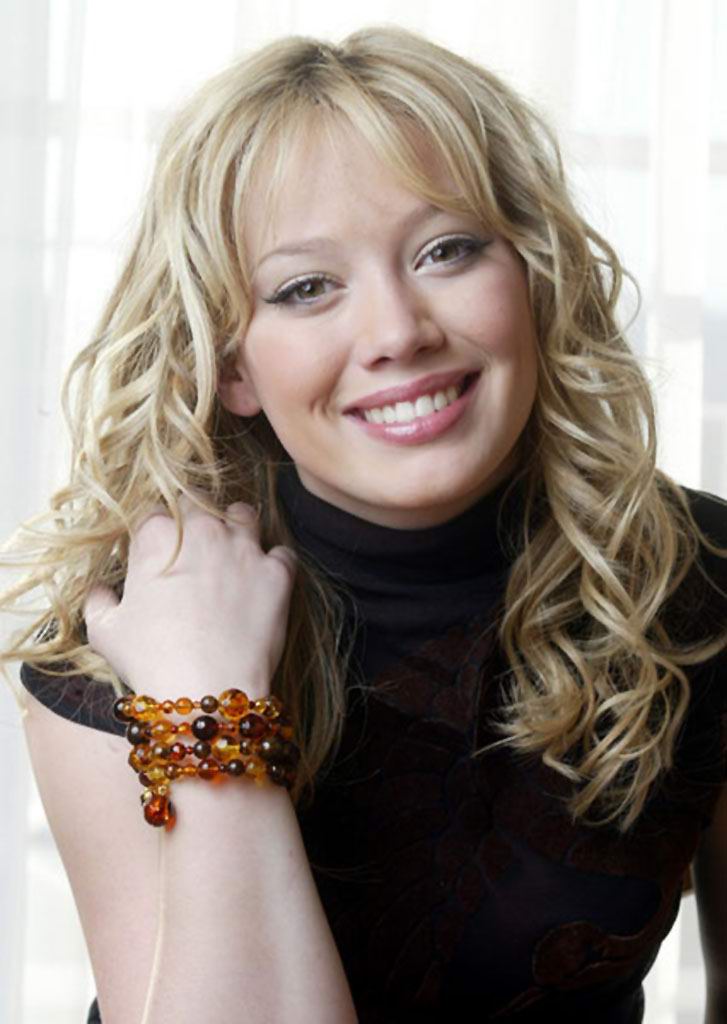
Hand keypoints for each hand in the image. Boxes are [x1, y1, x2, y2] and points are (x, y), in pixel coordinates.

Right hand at [82, 496, 297, 697]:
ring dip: (237, 529)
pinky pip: (282, 553)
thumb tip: (99, 590)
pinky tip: (264, 583)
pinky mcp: (277, 572)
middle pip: (199, 504)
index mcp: (158, 536)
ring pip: (244, 514)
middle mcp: (203, 530)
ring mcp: (244, 548)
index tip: (157, 553)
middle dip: (195, 522)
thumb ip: (99, 600)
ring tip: (232, 556)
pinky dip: (274, 564)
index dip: (155, 532)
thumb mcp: (105, 632)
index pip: (155, 512)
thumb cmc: (150, 660)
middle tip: (193, 554)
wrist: (206, 688)